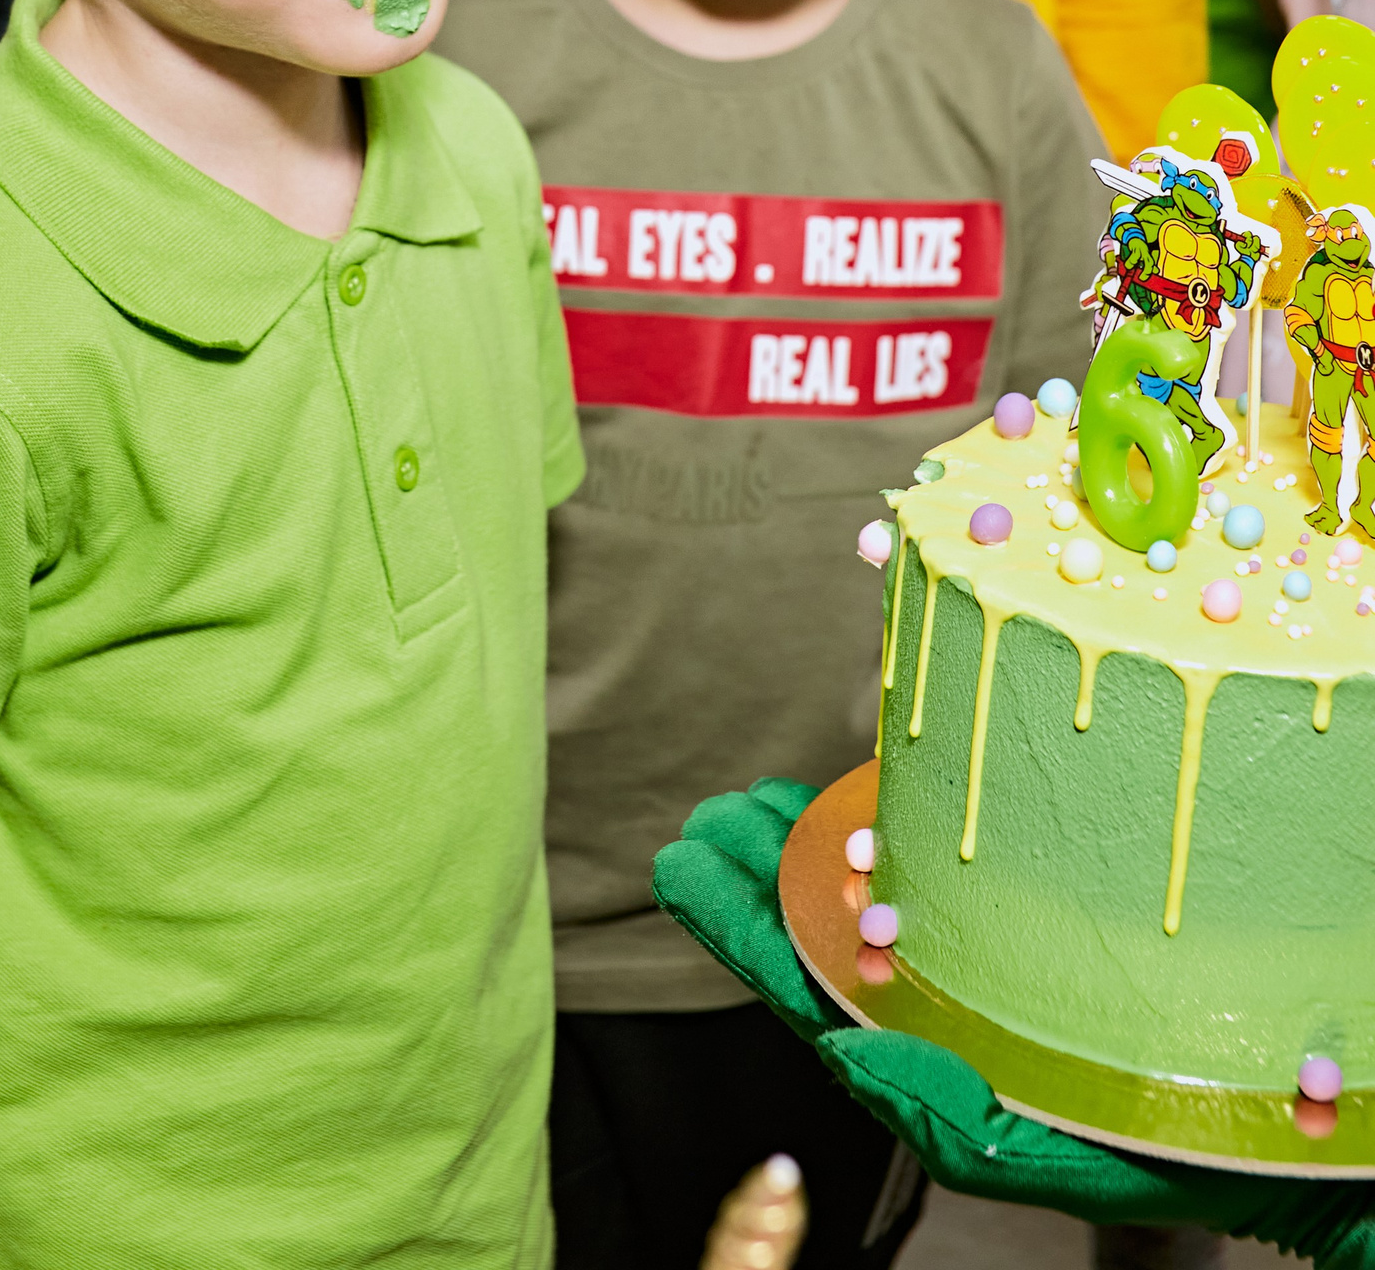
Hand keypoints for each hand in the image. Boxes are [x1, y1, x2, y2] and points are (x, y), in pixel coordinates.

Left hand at [653, 784, 1374, 1269]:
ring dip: (809, 855)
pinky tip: (869, 808)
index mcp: (930, 1066)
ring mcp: (982, 983)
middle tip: (709, 817)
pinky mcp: (1031, 952)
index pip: (807, 990)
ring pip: (870, 914)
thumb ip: (940, 1111)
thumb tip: (842, 1057)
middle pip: (822, 940)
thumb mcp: (1045, 1151)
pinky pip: (943, 894)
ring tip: (757, 804)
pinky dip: (898, 850)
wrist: (1271, 1148)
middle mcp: (942, 1020)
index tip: (687, 859)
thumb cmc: (1160, 1152)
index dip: (740, 925)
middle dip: (757, 877)